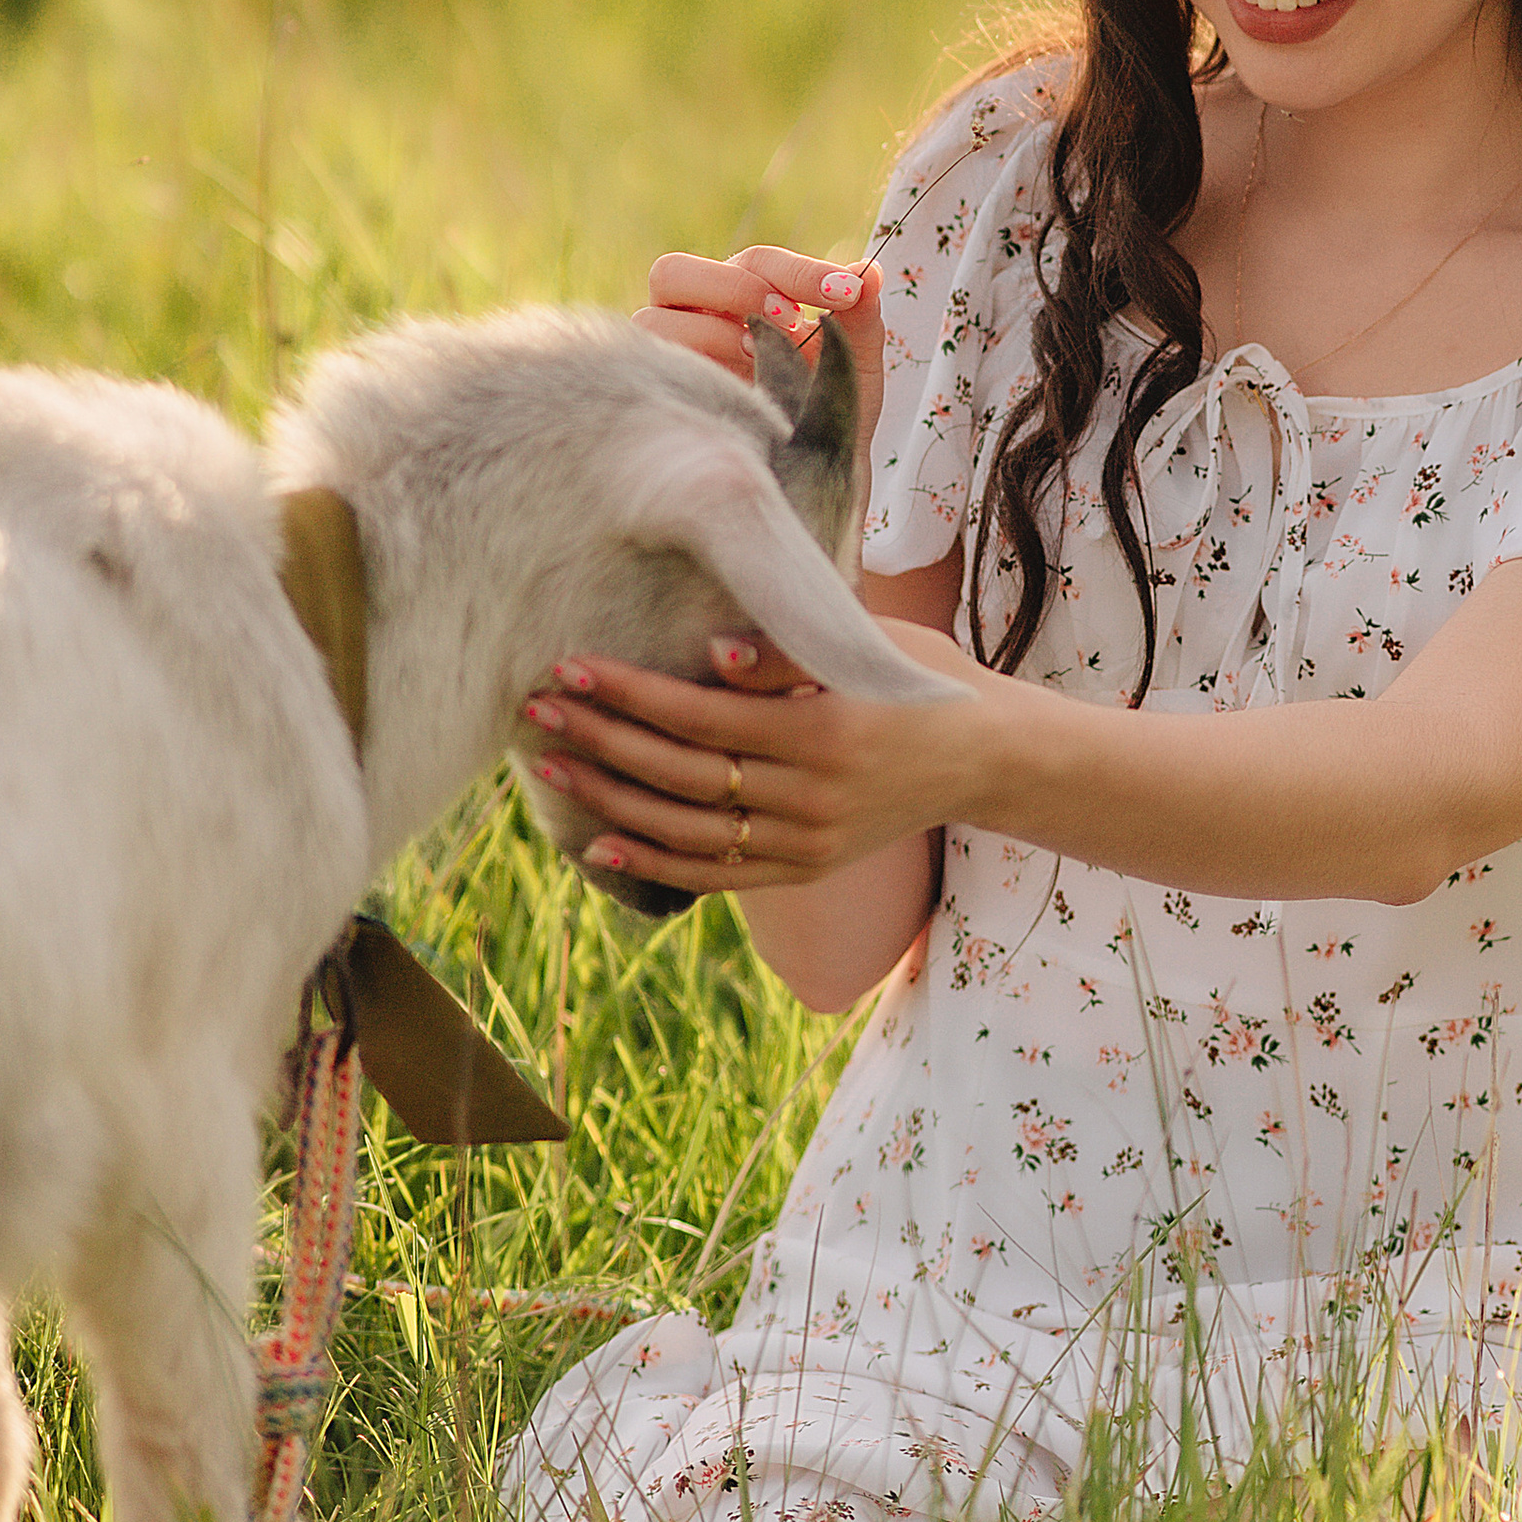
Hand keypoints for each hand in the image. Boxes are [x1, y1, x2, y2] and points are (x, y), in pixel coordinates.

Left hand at [520, 624, 985, 900]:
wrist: (984, 756)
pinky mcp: (807, 867)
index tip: (571, 667)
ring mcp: (809, 841)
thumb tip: (714, 655)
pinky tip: (597, 843)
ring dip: (611, 799)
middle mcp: (813, 795)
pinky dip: (653, 862)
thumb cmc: (918, 679)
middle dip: (602, 739)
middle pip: (683, 773)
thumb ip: (790, 650)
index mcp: (825, 730)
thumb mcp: (866, 647)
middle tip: (537, 709)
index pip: (702, 714)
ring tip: (551, 765)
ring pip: (689, 830)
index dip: (631, 693)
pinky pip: (717, 874)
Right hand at [636, 247, 886, 458]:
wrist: (813, 465)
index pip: (756, 262)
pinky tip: (737, 386)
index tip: (844, 291)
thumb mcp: (854, 356)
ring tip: (760, 356)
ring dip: (715, 332)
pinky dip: (696, 366)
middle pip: (675, 271)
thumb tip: (869, 273)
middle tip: (788, 318)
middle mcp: (693, 312)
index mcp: (738, 288)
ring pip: (657, 318)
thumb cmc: (826, 399)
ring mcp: (667, 350)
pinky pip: (657, 364)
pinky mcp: (657, 386)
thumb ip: (859, 313)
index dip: (797, 271)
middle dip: (736, 289)